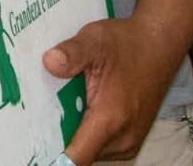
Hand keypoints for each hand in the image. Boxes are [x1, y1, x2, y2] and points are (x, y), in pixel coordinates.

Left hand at [44, 17, 181, 163]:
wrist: (160, 44)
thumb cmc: (128, 43)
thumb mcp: (95, 40)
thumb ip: (72, 53)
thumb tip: (49, 62)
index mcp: (110, 120)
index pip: (77, 158)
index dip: (52, 156)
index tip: (32, 143)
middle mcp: (122, 139)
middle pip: (80, 155)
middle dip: (57, 138)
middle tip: (38, 114)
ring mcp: (128, 142)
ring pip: (89, 150)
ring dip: (73, 134)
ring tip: (59, 106)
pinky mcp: (130, 138)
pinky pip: (100, 145)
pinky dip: (86, 132)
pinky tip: (77, 107)